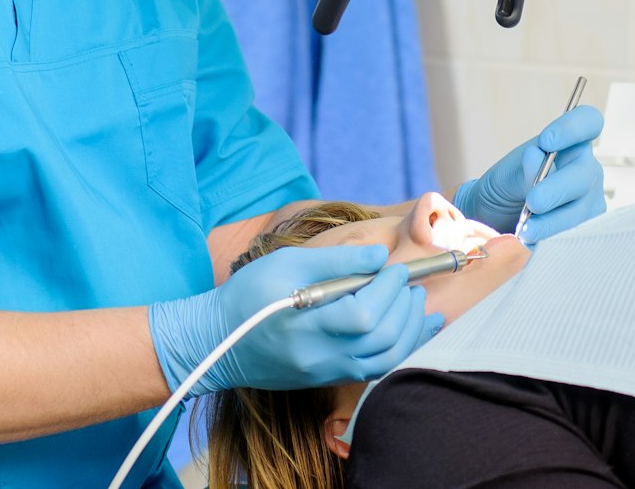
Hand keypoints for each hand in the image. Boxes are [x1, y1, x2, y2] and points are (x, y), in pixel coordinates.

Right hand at [148, 245, 440, 394]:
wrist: (217, 341)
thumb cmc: (248, 295)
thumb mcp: (286, 264)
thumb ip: (337, 260)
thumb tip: (380, 256)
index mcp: (305, 328)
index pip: (364, 316)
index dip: (388, 290)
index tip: (394, 268)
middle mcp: (320, 358)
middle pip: (382, 341)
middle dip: (404, 307)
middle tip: (408, 281)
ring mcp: (326, 374)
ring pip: (386, 361)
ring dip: (410, 330)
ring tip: (417, 302)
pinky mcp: (328, 379)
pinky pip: (376, 370)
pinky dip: (401, 349)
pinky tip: (412, 329)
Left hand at [453, 104, 605, 243]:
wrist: (497, 217)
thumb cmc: (508, 186)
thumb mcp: (509, 174)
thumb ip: (523, 168)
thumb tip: (535, 156)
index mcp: (571, 144)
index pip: (589, 122)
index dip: (573, 128)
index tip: (546, 141)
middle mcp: (587, 170)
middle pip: (584, 175)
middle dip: (557, 190)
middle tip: (533, 202)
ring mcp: (590, 200)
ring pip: (580, 210)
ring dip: (553, 222)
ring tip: (527, 230)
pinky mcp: (587, 229)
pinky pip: (576, 235)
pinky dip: (553, 238)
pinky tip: (534, 241)